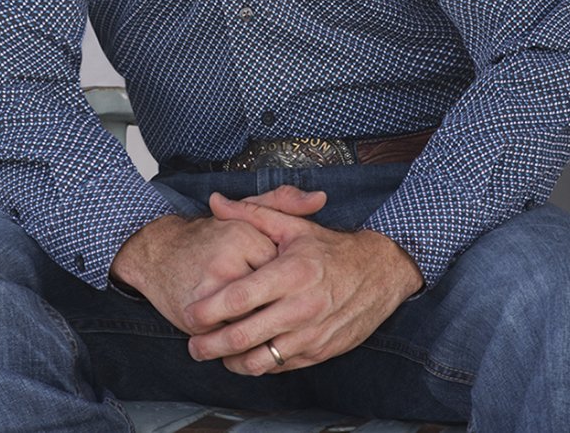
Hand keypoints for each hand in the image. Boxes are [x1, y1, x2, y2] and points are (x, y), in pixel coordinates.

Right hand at [110, 185, 326, 333]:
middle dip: (273, 305)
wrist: (156, 252)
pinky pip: (229, 333)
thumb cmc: (207, 237)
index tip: (278, 280)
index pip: (282, 269)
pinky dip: (235, 333)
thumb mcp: (245, 214)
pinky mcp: (195, 315)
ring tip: (254, 314)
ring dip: (257, 322)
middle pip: (269, 297)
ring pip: (252, 319)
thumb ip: (284, 203)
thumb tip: (321, 199)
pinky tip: (234, 323)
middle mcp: (226, 262)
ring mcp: (209, 291)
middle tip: (272, 302)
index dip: (283, 280)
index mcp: (242, 236)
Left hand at [185, 193, 423, 374]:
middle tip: (193, 346)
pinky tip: (247, 356)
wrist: (380, 273)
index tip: (189, 314)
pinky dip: (259, 364)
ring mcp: (311, 334)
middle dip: (210, 346)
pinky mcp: (319, 352)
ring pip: (260, 360)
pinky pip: (280, 366)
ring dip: (232, 362)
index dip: (209, 310)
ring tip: (217, 355)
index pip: (239, 297)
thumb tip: (216, 202)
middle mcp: (300, 307)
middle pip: (243, 337)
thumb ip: (251, 213)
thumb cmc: (331, 250)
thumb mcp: (293, 226)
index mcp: (290, 273)